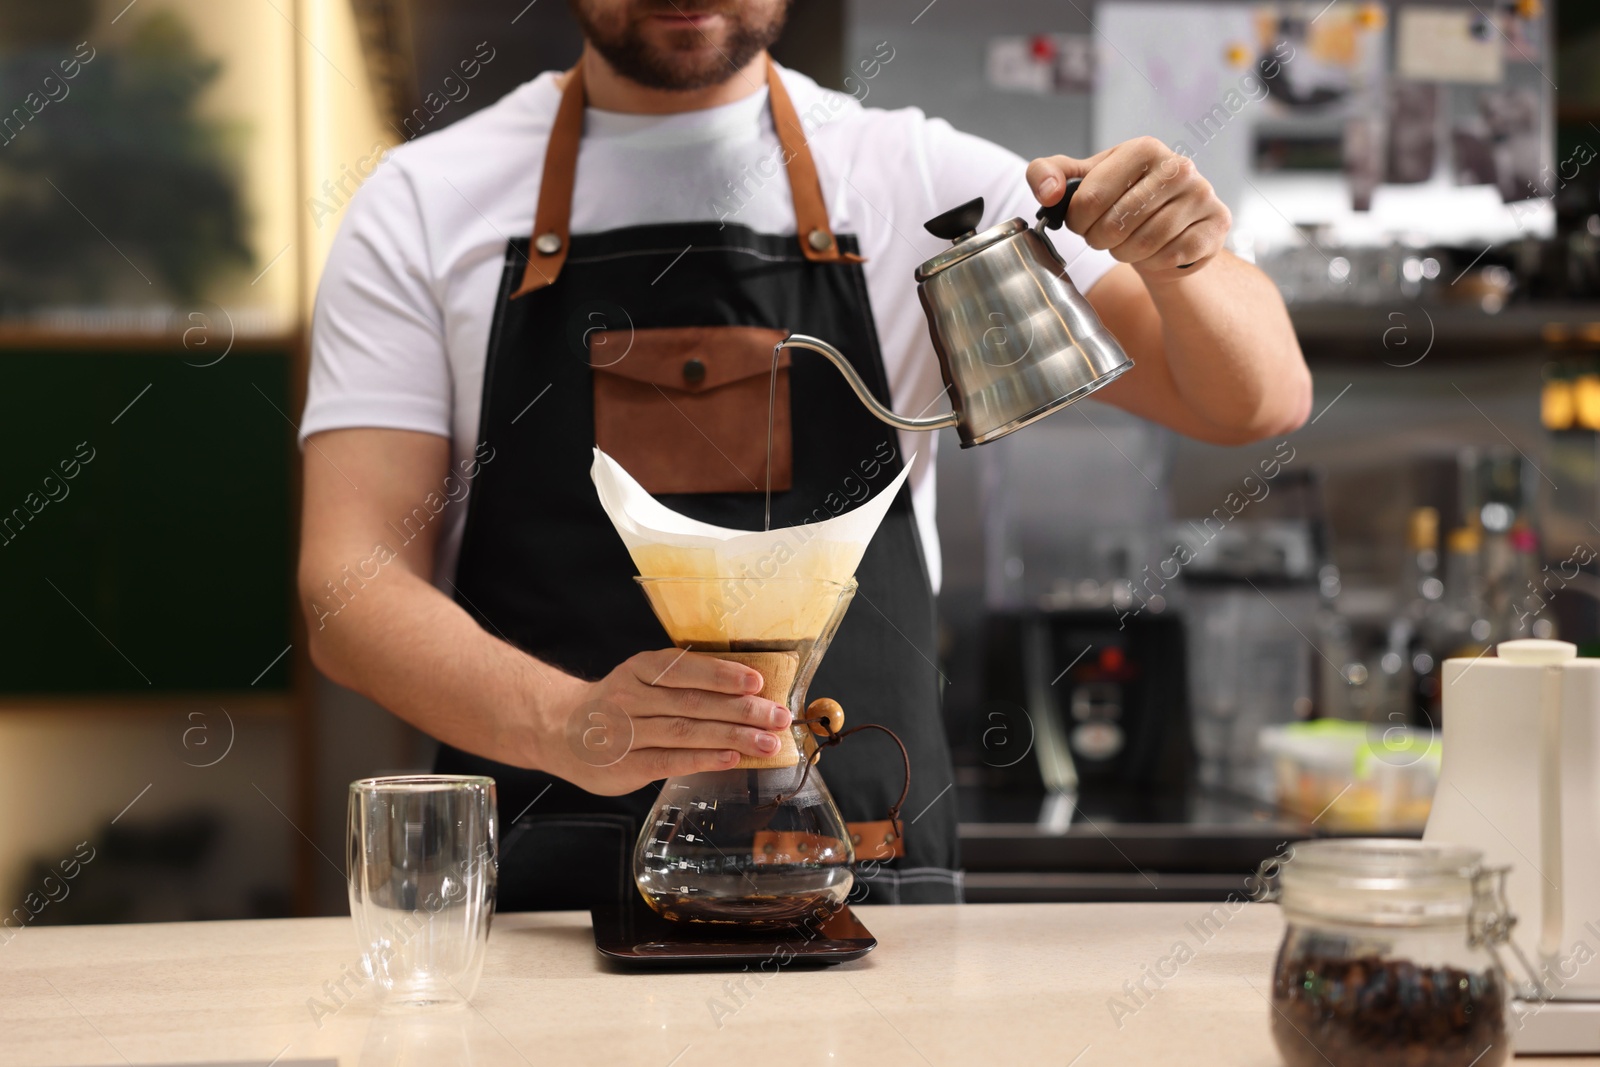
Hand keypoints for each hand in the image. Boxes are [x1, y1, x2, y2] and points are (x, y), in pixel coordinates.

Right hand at [538, 649, 792, 795]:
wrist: (561, 729)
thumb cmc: (618, 702)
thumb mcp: (642, 678)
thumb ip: (684, 681)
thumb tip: (747, 690)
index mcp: (640, 669)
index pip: (685, 669)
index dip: (722, 676)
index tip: (757, 682)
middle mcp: (630, 697)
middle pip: (693, 703)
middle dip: (741, 710)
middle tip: (778, 717)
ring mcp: (625, 733)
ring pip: (686, 732)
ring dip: (732, 737)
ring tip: (767, 742)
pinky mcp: (625, 766)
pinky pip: (670, 761)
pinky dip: (704, 759)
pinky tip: (732, 758)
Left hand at [1026, 137, 1231, 281]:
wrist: (1167, 225)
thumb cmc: (1120, 200)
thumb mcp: (1080, 181)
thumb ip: (1047, 174)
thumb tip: (1048, 192)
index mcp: (1143, 148)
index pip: (1090, 199)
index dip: (1077, 222)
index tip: (1083, 222)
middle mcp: (1178, 166)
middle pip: (1115, 225)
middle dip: (1100, 240)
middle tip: (1104, 236)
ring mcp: (1201, 194)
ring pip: (1144, 244)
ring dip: (1125, 253)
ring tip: (1126, 243)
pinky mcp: (1215, 224)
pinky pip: (1170, 256)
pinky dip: (1153, 262)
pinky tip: (1153, 251)